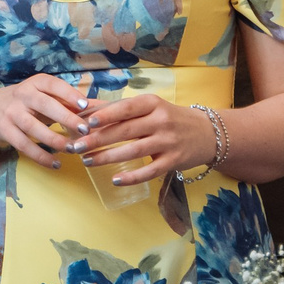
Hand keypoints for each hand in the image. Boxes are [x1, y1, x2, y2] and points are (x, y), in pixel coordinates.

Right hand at [0, 73, 89, 168]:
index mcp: (35, 83)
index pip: (53, 85)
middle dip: (66, 117)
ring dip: (55, 140)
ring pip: (34, 128)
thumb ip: (67, 102)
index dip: (69, 94)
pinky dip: (41, 156)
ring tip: (73, 150)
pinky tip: (56, 163)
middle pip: (45, 105)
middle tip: (84, 130)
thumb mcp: (42, 96)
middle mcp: (22, 95)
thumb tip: (100, 109)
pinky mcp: (4, 130)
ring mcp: (12, 113)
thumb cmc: (26, 103)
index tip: (84, 105)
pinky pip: (24, 146)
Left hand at [76, 93, 214, 186]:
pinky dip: (132, 177)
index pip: (126, 108)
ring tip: (87, 161)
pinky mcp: (174, 161)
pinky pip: (149, 171)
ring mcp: (168, 142)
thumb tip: (84, 106)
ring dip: (108, 158)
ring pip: (134, 151)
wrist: (207, 133)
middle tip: (76, 146)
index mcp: (153, 104)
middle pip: (125, 131)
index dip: (106, 115)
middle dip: (98, 139)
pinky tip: (115, 180)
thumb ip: (118, 108)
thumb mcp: (149, 107)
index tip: (85, 122)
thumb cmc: (169, 118)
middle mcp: (161, 121)